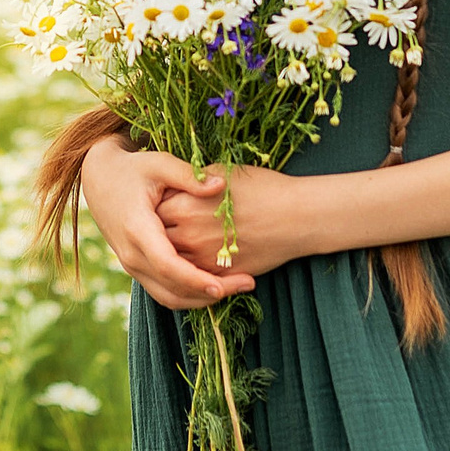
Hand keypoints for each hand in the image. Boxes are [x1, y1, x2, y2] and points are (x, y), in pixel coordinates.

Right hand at [80, 136, 251, 308]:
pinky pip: (164, 291)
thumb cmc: (133, 169)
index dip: (195, 279)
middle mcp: (131, 254)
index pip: (168, 265)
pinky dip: (190, 294)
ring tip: (237, 287)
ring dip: (202, 299)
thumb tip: (221, 185)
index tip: (223, 285)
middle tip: (248, 284)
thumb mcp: (159, 164)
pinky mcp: (137, 268)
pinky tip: (217, 285)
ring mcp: (132, 265)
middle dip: (210, 293)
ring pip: (168, 297)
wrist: (99, 179)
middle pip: (172, 288)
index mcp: (137, 229)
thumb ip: (189, 176)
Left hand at [158, 164, 316, 282]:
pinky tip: (192, 257)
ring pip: (171, 261)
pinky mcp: (218, 274)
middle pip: (157, 237)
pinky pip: (192, 276)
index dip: (155, 205)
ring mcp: (202, 258)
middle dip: (156, 231)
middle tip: (158, 224)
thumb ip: (192, 182)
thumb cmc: (262, 188)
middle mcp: (187, 234)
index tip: (158, 201)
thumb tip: (176, 186)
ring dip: (170, 253)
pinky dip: (187, 269)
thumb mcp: (220, 174)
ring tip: (175, 240)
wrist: (296, 217)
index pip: (153, 208)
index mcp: (184, 205)